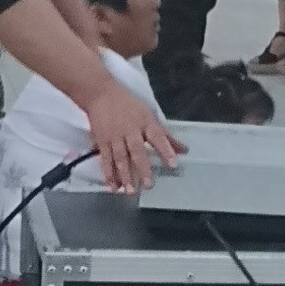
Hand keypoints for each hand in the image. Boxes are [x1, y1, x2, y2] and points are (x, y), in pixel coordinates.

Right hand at [84, 78, 182, 196]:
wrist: (100, 94)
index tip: (173, 164)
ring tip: (129, 191)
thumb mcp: (150, 116)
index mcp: (145, 122)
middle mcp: (130, 131)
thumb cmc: (128, 105)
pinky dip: (108, 174)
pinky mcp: (102, 142)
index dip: (166, 150)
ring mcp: (114, 137)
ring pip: (120, 158)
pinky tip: (112, 186)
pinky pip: (105, 160)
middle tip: (148, 185)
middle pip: (137, 151)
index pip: (158, 137)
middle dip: (142, 168)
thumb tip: (184, 150)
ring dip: (124, 176)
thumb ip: (166, 136)